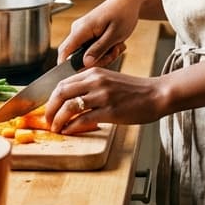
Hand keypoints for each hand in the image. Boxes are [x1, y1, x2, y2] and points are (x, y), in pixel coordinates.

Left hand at [45, 68, 164, 132]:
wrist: (157, 94)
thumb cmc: (135, 90)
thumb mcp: (110, 81)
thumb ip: (92, 86)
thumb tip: (72, 99)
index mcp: (94, 73)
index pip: (62, 82)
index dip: (51, 97)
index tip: (48, 108)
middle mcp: (96, 81)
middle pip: (61, 92)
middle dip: (49, 108)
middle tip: (47, 120)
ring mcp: (103, 96)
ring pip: (69, 106)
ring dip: (58, 119)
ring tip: (56, 128)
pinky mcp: (110, 111)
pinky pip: (83, 119)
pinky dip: (72, 126)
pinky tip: (69, 131)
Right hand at [56, 0, 142, 67]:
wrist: (129, 1)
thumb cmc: (123, 14)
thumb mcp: (114, 34)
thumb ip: (98, 49)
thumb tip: (85, 64)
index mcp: (81, 29)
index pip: (64, 51)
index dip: (67, 67)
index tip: (83, 73)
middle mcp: (78, 30)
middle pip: (77, 57)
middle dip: (96, 60)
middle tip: (114, 53)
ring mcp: (83, 31)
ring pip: (87, 54)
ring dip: (103, 55)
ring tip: (117, 46)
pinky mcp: (89, 33)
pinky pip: (92, 49)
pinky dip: (104, 50)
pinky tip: (115, 44)